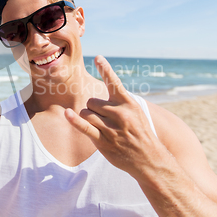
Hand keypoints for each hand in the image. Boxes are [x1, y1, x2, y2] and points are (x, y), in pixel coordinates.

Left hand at [64, 55, 168, 179]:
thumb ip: (119, 101)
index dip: (105, 69)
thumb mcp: (135, 112)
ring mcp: (111, 128)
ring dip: (88, 118)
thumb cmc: (139, 133)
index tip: (98, 57)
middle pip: (92, 101)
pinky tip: (67, 113)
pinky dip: (74, 120)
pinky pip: (85, 127)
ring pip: (86, 113)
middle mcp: (120, 114)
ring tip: (101, 127)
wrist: (149, 159)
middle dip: (94, 109)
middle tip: (105, 119)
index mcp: (129, 103)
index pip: (114, 83)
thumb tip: (99, 93)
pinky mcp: (103, 141)